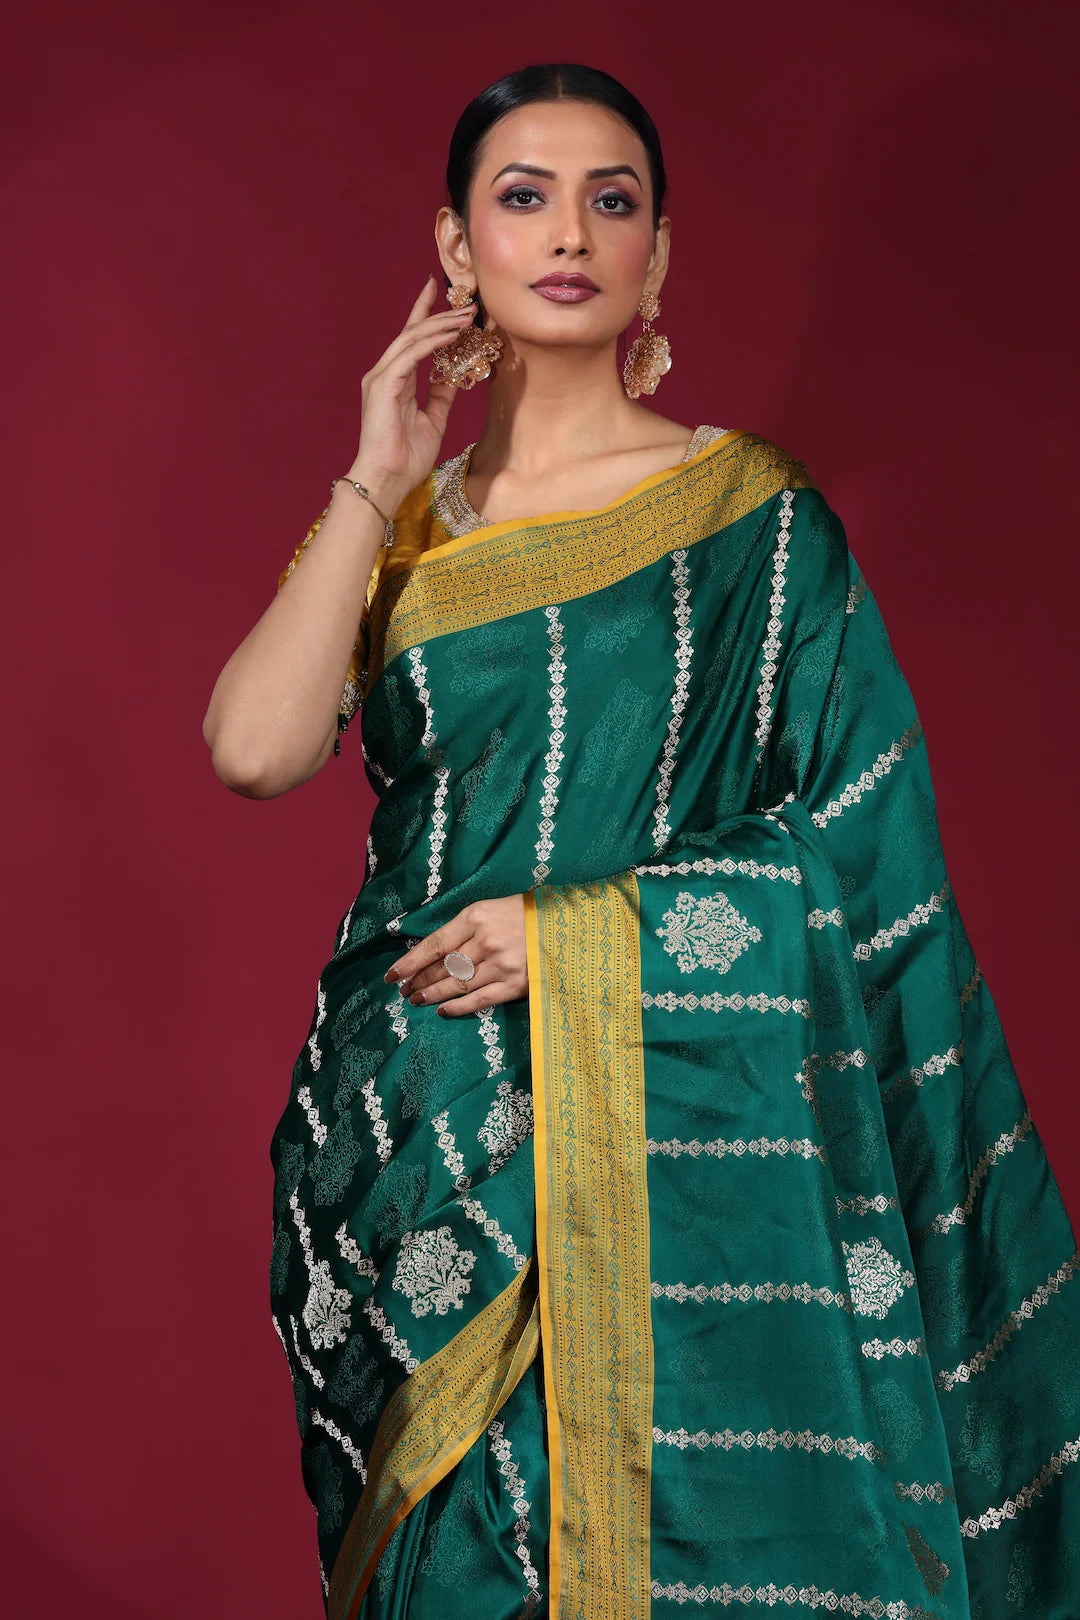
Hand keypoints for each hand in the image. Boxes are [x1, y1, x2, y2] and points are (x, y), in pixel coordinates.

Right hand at [345, 275, 476, 513]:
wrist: (387, 480)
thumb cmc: (405, 458)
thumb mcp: (434, 420)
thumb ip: (441, 395)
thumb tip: (455, 376)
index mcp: (394, 381)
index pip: (410, 340)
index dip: (424, 314)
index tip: (438, 291)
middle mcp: (384, 374)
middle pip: (412, 333)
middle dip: (439, 314)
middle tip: (466, 303)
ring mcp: (381, 378)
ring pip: (412, 339)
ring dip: (441, 325)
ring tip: (466, 315)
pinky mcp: (383, 385)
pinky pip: (411, 355)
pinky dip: (433, 342)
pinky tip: (452, 335)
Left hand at [383, 895, 527, 1017]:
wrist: (569, 925)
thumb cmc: (527, 913)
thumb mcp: (491, 908)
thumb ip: (465, 928)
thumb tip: (434, 951)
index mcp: (476, 917)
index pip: (434, 944)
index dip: (410, 962)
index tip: (392, 975)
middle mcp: (485, 941)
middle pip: (443, 967)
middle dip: (419, 979)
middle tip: (403, 990)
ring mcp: (500, 965)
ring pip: (457, 985)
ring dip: (432, 994)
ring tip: (416, 1000)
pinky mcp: (515, 984)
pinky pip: (479, 1000)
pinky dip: (458, 1007)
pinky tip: (442, 1011)